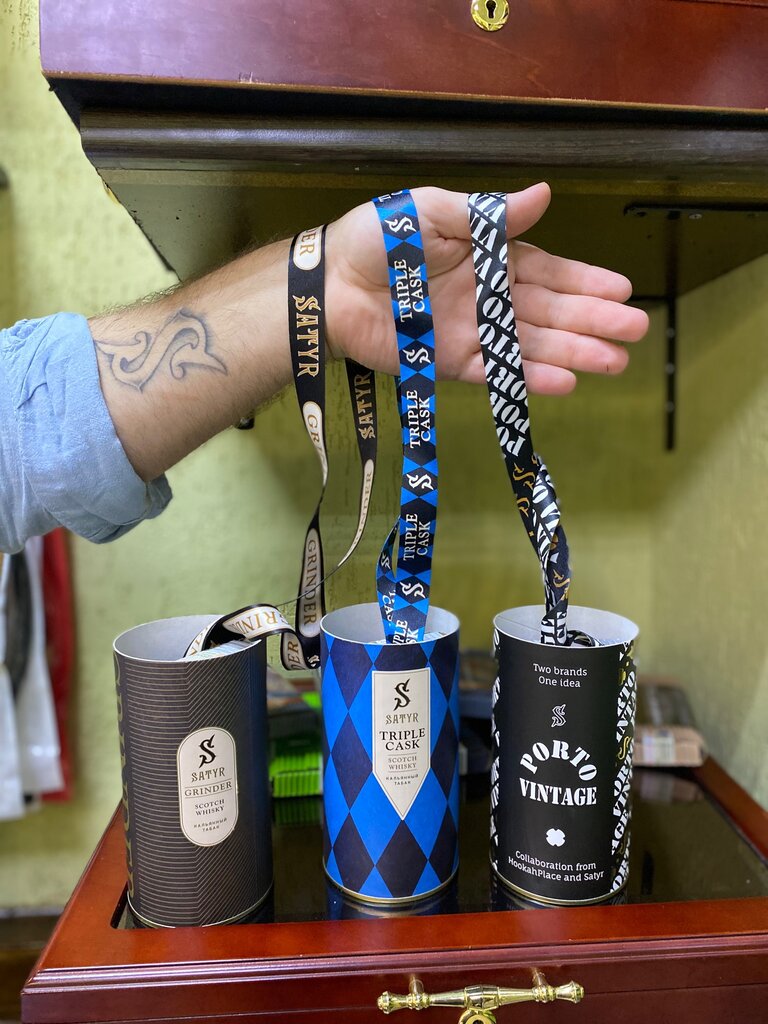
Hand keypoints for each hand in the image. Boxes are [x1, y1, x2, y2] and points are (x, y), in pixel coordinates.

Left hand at [325, 184, 648, 394]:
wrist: (330, 284)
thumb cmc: (378, 238)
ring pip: (532, 346)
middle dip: (593, 321)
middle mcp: (487, 298)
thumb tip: (545, 194)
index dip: (585, 282)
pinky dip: (528, 378)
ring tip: (614, 362)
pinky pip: (496, 373)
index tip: (621, 291)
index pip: (548, 272)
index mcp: (488, 258)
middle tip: (635, 331)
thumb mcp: (436, 211)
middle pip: (550, 312)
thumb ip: (489, 213)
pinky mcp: (449, 363)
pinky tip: (564, 382)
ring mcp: (471, 333)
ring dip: (573, 354)